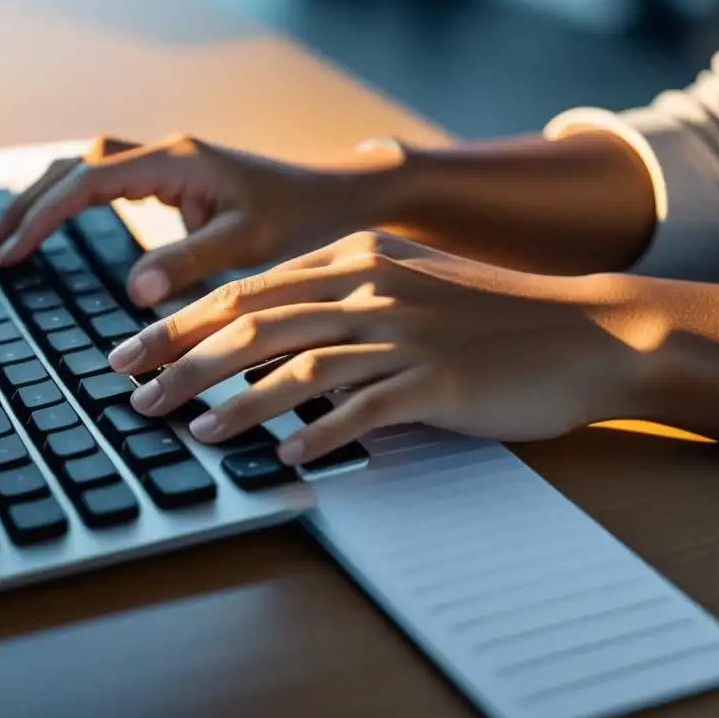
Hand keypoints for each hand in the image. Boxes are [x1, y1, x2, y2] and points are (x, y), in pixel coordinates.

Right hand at [0, 134, 400, 306]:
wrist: (334, 198)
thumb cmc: (300, 218)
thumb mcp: (247, 244)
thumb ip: (190, 263)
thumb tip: (134, 292)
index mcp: (177, 162)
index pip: (90, 180)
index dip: (45, 215)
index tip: (12, 251)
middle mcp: (167, 154)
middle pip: (78, 165)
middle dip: (32, 202)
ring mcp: (170, 164)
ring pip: (90, 167)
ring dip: (50, 196)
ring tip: (13, 234)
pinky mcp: (176, 180)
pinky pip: (112, 180)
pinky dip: (78, 198)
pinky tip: (64, 222)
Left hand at [106, 231, 645, 465]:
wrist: (586, 331)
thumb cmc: (492, 316)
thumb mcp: (409, 284)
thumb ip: (341, 300)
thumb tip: (270, 339)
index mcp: (357, 260)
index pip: (247, 290)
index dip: (181, 321)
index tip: (133, 349)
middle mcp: (372, 288)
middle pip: (254, 324)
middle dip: (182, 359)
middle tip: (133, 391)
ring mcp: (404, 334)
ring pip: (296, 365)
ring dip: (235, 403)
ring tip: (192, 431)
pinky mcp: (437, 382)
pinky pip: (360, 411)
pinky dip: (315, 434)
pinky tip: (281, 457)